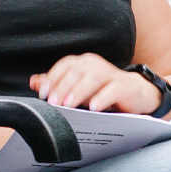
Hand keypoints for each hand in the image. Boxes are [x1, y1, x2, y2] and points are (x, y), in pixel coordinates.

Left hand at [28, 53, 161, 113]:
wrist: (136, 94)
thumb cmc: (104, 91)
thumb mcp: (79, 89)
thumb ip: (58, 84)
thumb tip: (34, 81)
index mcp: (83, 63)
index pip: (64, 66)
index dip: (52, 78)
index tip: (43, 94)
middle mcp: (96, 65)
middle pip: (76, 71)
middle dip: (62, 87)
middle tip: (53, 103)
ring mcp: (111, 74)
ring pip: (93, 78)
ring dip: (78, 91)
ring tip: (69, 105)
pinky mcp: (125, 86)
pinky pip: (113, 90)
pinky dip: (102, 98)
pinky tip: (93, 108)